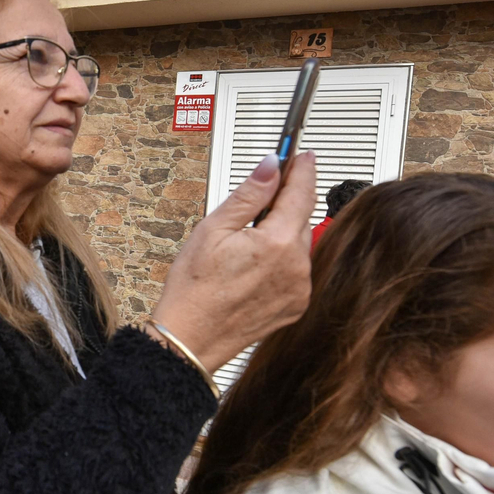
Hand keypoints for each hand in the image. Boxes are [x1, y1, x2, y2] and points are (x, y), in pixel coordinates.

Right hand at [151, 152, 316, 371]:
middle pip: (301, 220)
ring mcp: (299, 289)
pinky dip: (282, 263)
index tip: (302, 155)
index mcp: (277, 243)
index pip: (301, 192)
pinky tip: (253, 270)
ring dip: (281, 238)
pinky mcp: (297, 306)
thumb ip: (248, 195)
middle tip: (254, 208)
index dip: (302, 169)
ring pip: (299, 246)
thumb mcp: (213, 229)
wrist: (192, 338)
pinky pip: (297, 272)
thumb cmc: (194, 289)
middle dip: (283, 208)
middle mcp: (296, 267)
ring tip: (244, 250)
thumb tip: (271, 166)